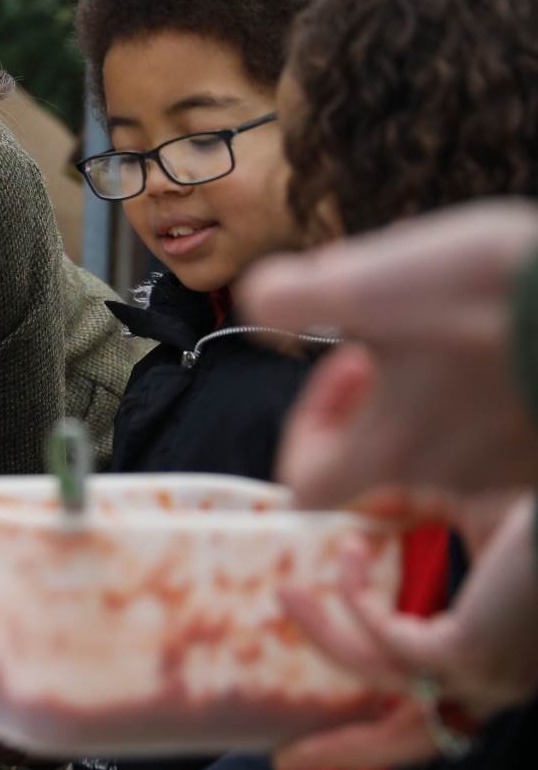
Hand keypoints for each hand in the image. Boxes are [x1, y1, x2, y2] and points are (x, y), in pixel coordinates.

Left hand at [237, 200, 537, 506]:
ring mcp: (512, 467)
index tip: (339, 368)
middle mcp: (451, 476)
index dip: (306, 432)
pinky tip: (509, 331)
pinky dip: (495, 384)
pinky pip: (509, 423)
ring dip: (439, 382)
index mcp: (390, 451)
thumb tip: (258, 301)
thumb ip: (288, 298)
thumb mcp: (365, 280)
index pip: (307, 489)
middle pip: (386, 451)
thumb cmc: (493, 297)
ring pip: (452, 434)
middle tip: (403, 331)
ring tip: (461, 318)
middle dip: (381, 392)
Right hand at [276, 494, 537, 769]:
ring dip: (323, 638)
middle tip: (286, 761)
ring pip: (380, 682)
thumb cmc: (528, 504)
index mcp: (502, 662)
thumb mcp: (460, 518)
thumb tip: (341, 516)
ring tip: (287, 593)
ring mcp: (487, 673)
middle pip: (410, 744)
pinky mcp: (469, 653)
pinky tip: (351, 554)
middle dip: (341, 753)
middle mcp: (498, 681)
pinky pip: (384, 641)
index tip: (328, 727)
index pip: (436, 719)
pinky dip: (354, 600)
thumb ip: (404, 521)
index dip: (379, 729)